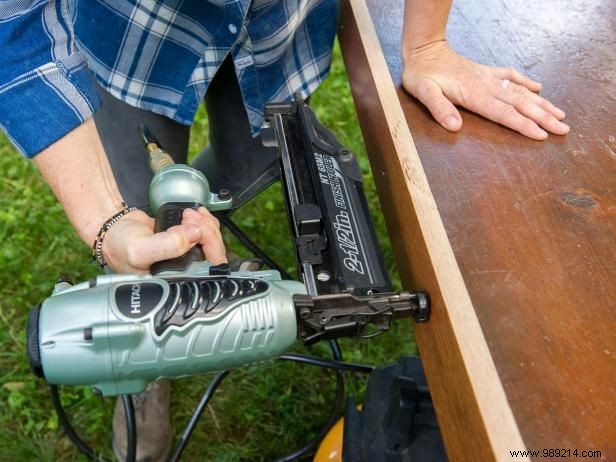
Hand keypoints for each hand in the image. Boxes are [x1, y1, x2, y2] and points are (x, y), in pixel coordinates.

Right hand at [102, 207, 226, 273]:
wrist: (113, 229)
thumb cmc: (120, 246)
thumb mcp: (140, 250)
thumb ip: (168, 245)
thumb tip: (195, 234)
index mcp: (176, 282)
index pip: (209, 270)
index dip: (209, 246)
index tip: (196, 230)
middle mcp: (184, 272)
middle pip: (214, 254)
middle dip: (208, 231)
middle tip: (191, 218)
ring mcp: (187, 257)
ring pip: (213, 242)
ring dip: (206, 224)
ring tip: (188, 215)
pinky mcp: (187, 243)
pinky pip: (206, 233)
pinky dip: (204, 221)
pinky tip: (193, 215)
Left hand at [401, 41, 568, 139]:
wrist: (424, 50)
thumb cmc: (421, 74)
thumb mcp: (424, 93)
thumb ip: (439, 108)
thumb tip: (455, 126)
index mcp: (474, 94)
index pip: (504, 113)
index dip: (524, 125)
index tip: (543, 134)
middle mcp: (486, 85)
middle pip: (520, 103)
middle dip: (544, 117)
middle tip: (564, 129)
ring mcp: (488, 77)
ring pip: (521, 91)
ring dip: (542, 103)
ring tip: (561, 114)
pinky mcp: (485, 72)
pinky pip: (511, 76)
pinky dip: (526, 82)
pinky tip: (539, 88)